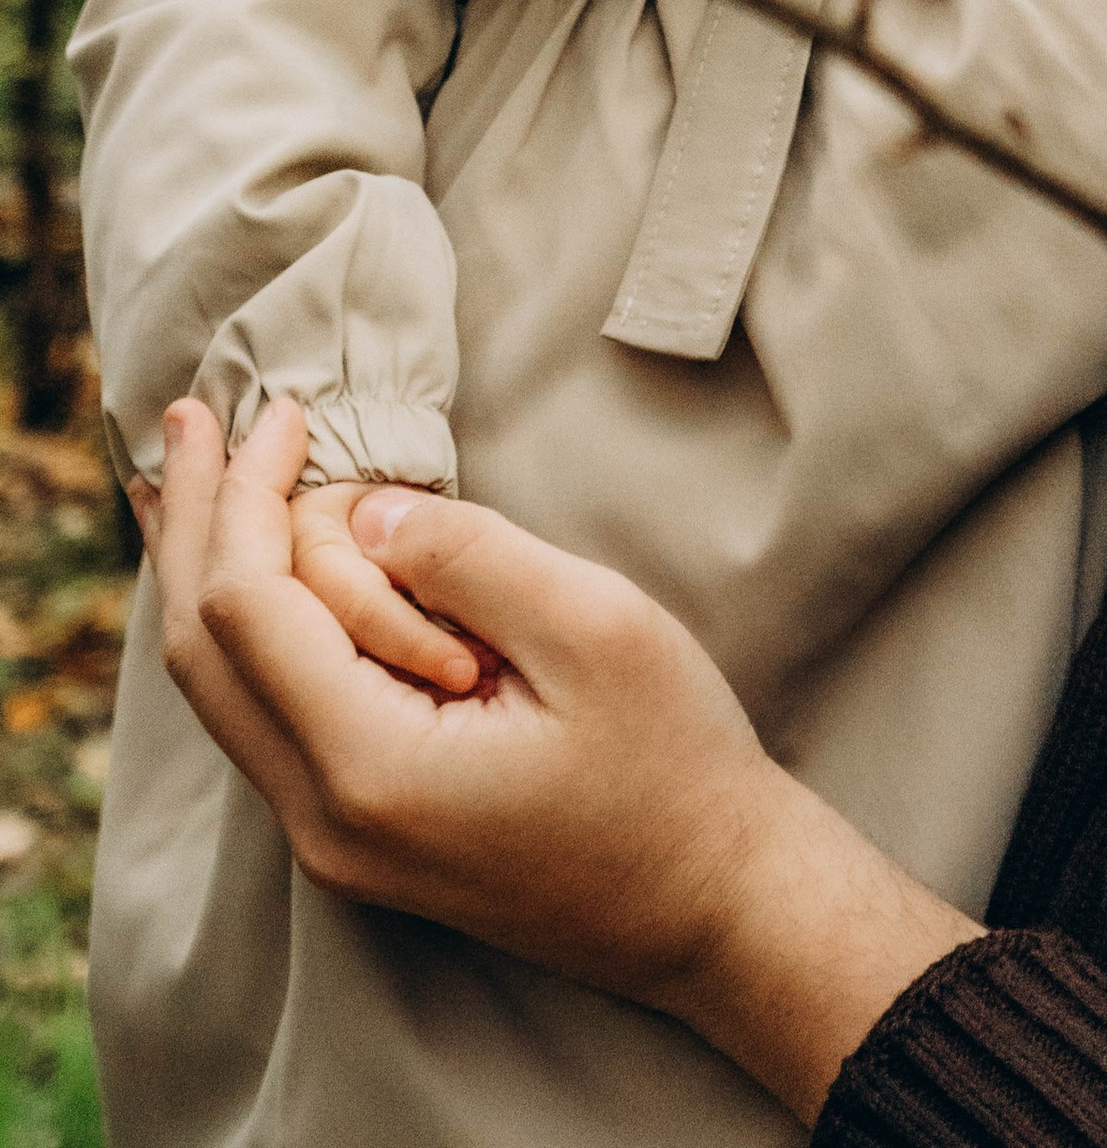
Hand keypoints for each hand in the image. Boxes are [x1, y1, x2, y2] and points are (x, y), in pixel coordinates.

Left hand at [138, 396, 972, 1122]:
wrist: (712, 906)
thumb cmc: (672, 762)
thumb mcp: (593, 628)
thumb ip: (467, 557)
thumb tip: (364, 511)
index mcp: (372, 770)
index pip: (250, 612)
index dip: (249, 496)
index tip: (285, 411)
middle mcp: (324, 822)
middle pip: (203, 655)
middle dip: (191, 527)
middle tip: (183, 421)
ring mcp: (335, 843)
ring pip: (224, 692)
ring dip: (206, 577)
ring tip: (190, 480)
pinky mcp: (362, 836)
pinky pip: (269, 717)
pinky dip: (247, 630)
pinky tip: (249, 573)